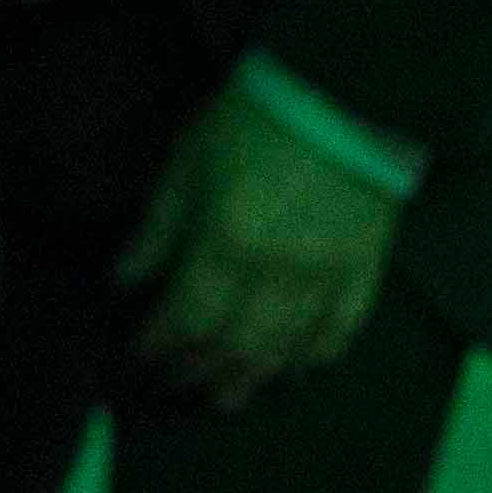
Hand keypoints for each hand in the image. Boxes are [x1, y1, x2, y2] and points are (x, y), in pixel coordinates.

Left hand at [117, 84, 401, 408]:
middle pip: (236, 343)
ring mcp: (328, 275)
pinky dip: (316, 355)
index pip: (188, 316)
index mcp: (228, 243)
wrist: (342, 95)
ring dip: (252, 377)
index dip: (162, 342)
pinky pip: (343, 328)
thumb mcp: (186, 163)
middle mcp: (279, 273)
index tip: (143, 355)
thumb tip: (125, 279)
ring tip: (228, 397)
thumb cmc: (253, 120)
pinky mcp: (366, 268)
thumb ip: (157, 229)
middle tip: (178, 384)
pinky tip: (297, 369)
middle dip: (201, 368)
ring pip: (287, 348)